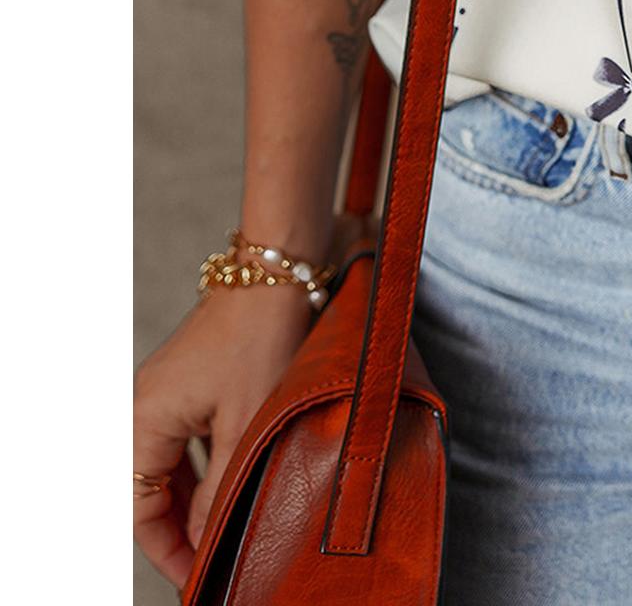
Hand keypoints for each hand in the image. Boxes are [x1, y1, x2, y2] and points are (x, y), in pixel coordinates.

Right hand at [132, 284, 313, 589]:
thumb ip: (221, 489)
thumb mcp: (247, 424)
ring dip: (191, 502)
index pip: (138, 510)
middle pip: (148, 491)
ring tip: (222, 532)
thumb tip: (204, 540)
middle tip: (212, 561)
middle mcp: (143, 409)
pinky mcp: (187, 385)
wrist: (275, 273)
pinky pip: (183, 442)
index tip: (196, 577)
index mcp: (143, 421)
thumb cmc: (261, 339)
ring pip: (167, 468)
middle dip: (178, 530)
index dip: (166, 550)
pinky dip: (202, 470)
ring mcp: (164, 395)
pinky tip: (228, 486)